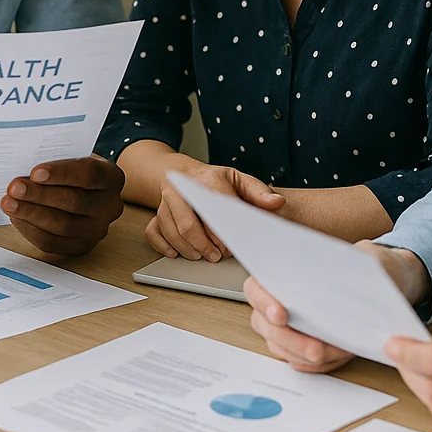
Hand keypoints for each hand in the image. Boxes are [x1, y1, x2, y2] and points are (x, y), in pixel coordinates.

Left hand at [1, 156, 124, 255]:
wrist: (85, 192)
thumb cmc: (72, 171)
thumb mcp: (70, 157)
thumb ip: (54, 159)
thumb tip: (23, 166)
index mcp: (112, 177)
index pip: (89, 174)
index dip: (61, 174)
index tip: (35, 173)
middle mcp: (110, 206)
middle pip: (74, 202)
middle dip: (39, 195)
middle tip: (14, 188)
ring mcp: (98, 229)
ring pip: (63, 225)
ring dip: (31, 214)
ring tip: (9, 203)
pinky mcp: (81, 246)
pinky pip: (53, 243)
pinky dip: (31, 230)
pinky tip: (16, 218)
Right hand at [149, 162, 283, 261]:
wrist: (182, 174)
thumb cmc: (213, 181)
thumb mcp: (239, 180)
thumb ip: (259, 193)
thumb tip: (277, 203)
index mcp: (207, 181)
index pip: (214, 211)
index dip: (222, 233)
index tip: (230, 246)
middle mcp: (181, 191)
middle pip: (189, 225)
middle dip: (204, 246)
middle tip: (217, 256)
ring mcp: (165, 203)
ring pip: (171, 232)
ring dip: (188, 249)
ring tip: (202, 256)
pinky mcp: (155, 213)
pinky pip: (153, 232)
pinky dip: (164, 246)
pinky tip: (176, 253)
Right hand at [245, 243, 430, 371]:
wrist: (379, 289)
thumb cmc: (365, 269)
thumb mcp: (365, 257)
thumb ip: (355, 260)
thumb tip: (353, 267)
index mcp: (279, 273)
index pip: (256, 288)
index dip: (264, 302)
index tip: (282, 314)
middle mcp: (275, 302)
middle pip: (265, 325)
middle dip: (291, 340)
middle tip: (315, 349)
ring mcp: (284, 328)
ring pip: (281, 348)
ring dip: (305, 355)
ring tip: (334, 353)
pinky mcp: (299, 348)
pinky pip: (300, 362)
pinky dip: (319, 364)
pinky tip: (339, 355)